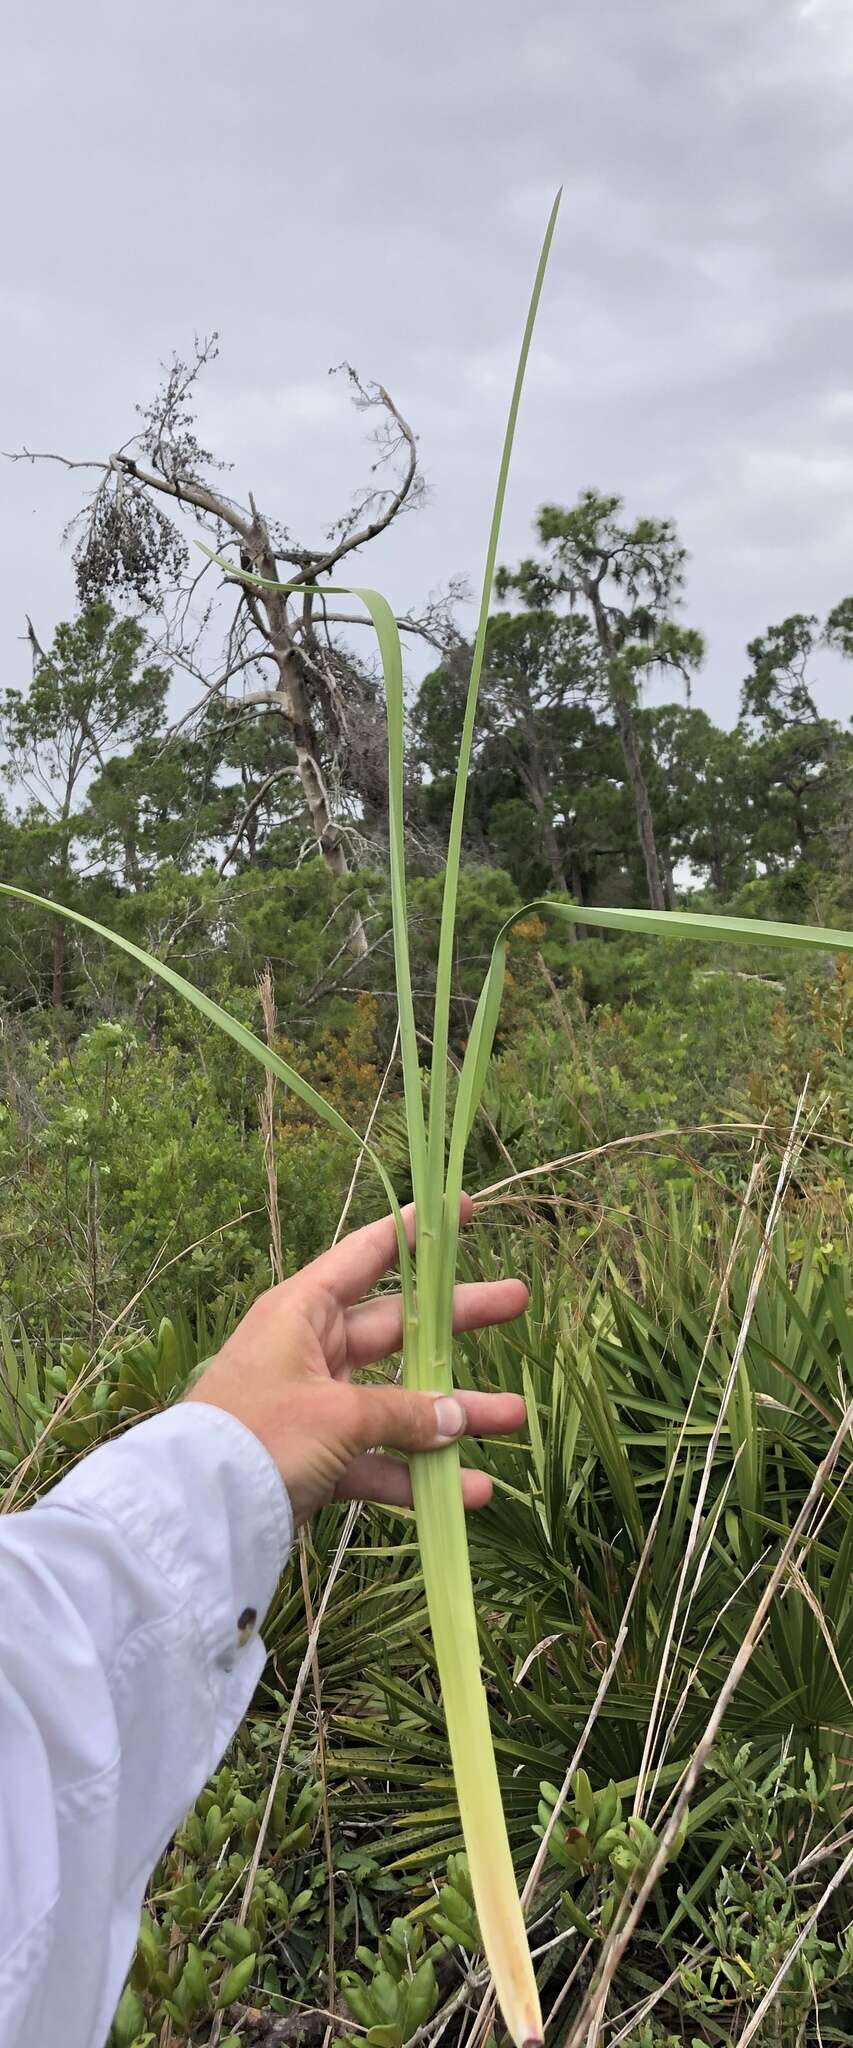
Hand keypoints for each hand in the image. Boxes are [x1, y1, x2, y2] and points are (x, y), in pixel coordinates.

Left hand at [186, 1196, 527, 1524]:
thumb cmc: (259, 1435)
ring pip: (398, 1400)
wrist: (196, 1512)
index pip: (367, 1254)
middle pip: (398, 1326)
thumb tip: (460, 1416)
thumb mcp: (336, 1414)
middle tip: (517, 1300)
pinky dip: (419, 1475)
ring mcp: (316, 1406)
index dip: (415, 1231)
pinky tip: (471, 1493)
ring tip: (515, 1415)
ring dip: (453, 1413)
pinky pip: (380, 1459)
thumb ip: (404, 1412)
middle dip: (458, 1320)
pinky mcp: (318, 1459)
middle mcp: (311, 1349)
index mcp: (302, 1311)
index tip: (461, 1209)